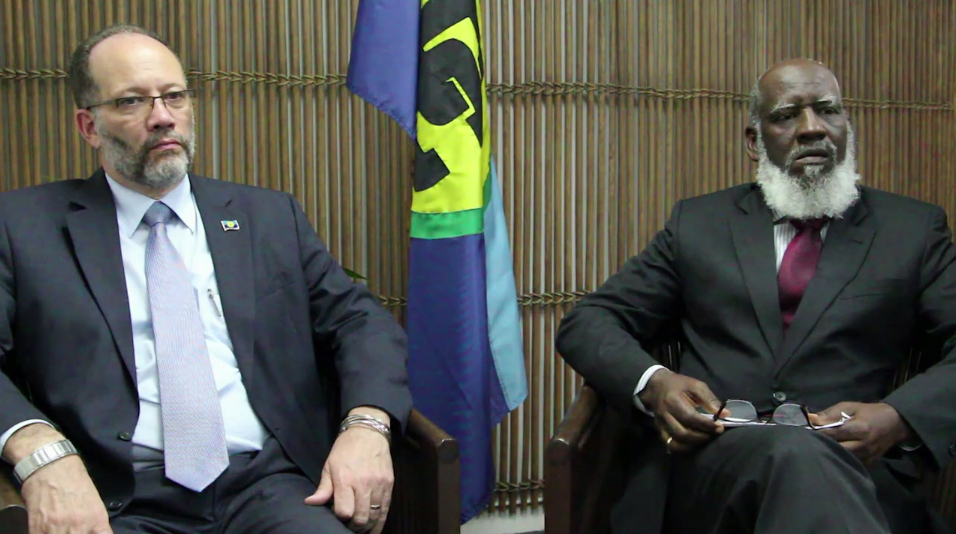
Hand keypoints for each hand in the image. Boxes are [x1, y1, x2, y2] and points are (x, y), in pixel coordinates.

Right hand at [20, 455, 112, 533]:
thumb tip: (94, 532)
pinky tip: (48, 529)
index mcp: (97, 518)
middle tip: (74, 528)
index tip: (92, 532)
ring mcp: (57, 528)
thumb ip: (95, 522)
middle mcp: (79, 526)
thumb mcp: (94, 501)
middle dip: (77, 533)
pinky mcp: (37, 528)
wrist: (51, 465)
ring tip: (61, 527)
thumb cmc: (74, 479)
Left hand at [305, 407, 393, 533]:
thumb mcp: (329, 466)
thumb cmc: (345, 449)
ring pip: (374, 516)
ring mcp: (378, 484)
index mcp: (345, 479)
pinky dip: (380, 522)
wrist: (369, 432)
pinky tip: (374, 528)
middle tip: (350, 525)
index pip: (344, 511)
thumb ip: (323, 488)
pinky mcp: (389, 484)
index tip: (338, 514)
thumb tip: (310, 503)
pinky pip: (386, 509)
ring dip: (367, 526)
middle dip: (354, 526)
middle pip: (361, 518)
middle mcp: (363, 484)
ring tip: (361, 526)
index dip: (340, 517)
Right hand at [638, 369, 724, 452]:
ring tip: (705, 438)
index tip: (720, 427)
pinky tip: (693, 443)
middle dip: (702, 436)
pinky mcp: (659, 430)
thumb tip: (725, 414)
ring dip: (694, 443)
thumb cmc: (678, 385)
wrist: (656, 386)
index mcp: (673, 400)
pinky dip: (683, 447)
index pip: (691, 417)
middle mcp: (665, 414)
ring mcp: (660, 424)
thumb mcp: (695, 385)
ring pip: (677, 441)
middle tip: (714, 434)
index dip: (707, 425)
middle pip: (683, 433)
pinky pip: (671, 445)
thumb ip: (709, 399)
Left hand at [811, 402, 912, 464]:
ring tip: (815, 448)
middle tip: (807, 441)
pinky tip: (829, 454)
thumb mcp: (849, 407)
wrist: (894, 424)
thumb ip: (829, 414)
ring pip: (841, 459)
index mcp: (859, 429)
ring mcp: (866, 457)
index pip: (832, 433)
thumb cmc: (868, 412)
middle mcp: (863, 445)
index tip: (802, 431)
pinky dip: (837, 459)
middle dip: (820, 445)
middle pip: (835, 449)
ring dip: (828, 453)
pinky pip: (848, 463)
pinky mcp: (867, 464)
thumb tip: (810, 419)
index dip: (816, 432)